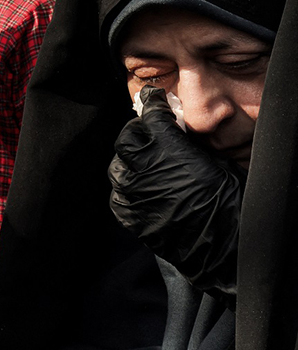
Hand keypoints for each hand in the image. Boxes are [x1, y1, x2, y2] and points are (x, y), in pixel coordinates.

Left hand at [108, 86, 242, 297]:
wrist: (225, 249)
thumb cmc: (230, 204)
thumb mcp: (216, 162)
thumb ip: (186, 144)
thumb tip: (174, 130)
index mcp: (169, 150)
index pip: (150, 116)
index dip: (153, 105)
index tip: (154, 100)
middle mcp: (144, 169)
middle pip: (127, 138)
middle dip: (138, 132)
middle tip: (150, 133)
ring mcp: (133, 193)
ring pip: (118, 166)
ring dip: (130, 161)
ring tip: (146, 164)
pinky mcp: (129, 216)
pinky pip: (118, 194)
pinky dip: (127, 188)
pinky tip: (142, 189)